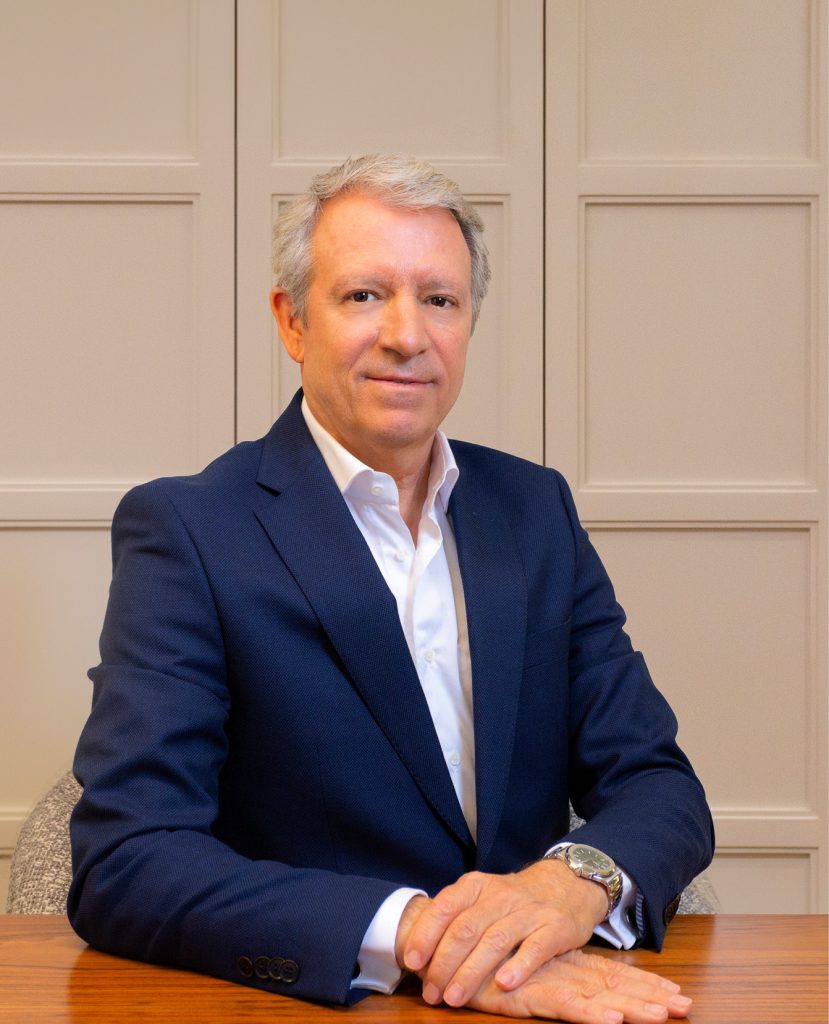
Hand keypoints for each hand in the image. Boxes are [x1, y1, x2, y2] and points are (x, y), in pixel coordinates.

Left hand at [401, 859, 606, 1006]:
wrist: (568, 883)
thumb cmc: (514, 899)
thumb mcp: (483, 895)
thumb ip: (456, 917)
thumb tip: (418, 951)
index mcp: (477, 886)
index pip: (445, 908)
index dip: (426, 935)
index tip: (412, 962)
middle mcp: (501, 896)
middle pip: (466, 929)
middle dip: (444, 964)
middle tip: (432, 992)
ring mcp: (529, 912)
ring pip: (495, 941)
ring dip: (471, 972)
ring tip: (454, 997)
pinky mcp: (555, 928)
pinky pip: (535, 948)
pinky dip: (518, 967)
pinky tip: (503, 985)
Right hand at [464, 948, 692, 1022]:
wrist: (446, 946)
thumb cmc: (484, 960)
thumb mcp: (524, 969)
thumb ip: (549, 977)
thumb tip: (580, 990)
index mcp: (564, 964)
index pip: (612, 973)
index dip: (644, 982)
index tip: (676, 993)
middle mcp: (561, 970)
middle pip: (613, 984)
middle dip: (649, 996)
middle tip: (685, 1005)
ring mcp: (546, 980)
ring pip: (597, 996)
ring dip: (630, 1006)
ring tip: (662, 1015)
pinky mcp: (527, 994)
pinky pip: (563, 1006)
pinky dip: (588, 1015)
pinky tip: (610, 1021)